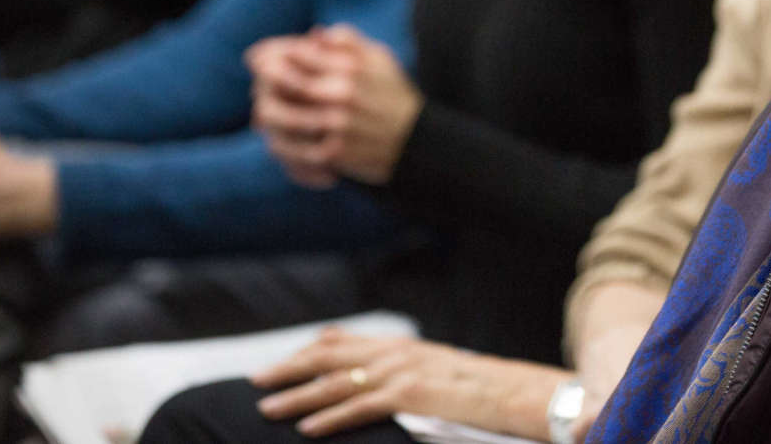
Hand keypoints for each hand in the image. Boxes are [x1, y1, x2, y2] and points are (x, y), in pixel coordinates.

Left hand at [250, 25, 421, 186]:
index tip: (257, 56)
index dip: (271, 53)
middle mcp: (341, 94)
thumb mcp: (380, 58)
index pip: (296, 53)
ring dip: (265, 112)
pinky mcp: (333, 154)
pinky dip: (278, 144)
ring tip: (262, 112)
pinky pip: (290, 148)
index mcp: (351, 66)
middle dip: (262, 80)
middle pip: (281, 82)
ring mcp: (336, 125)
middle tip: (258, 82)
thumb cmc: (393, 96)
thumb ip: (348, 41)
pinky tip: (277, 140)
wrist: (416, 142)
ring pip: (278, 116)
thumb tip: (314, 34)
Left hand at [251, 327, 565, 438]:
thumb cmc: (479, 390)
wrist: (514, 392)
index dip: (305, 350)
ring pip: (335, 382)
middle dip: (288, 368)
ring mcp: (401, 372)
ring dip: (296, 396)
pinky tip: (306, 429)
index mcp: (400, 345)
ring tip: (266, 408)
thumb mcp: (435, 373)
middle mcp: (395, 352)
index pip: (341, 340)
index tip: (279, 362)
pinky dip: (329, 419)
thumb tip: (376, 382)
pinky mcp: (409, 396)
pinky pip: (359, 408)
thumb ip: (402, 372)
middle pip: (328, 356)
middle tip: (256, 381)